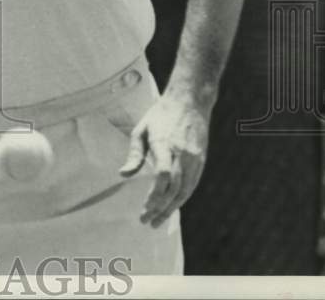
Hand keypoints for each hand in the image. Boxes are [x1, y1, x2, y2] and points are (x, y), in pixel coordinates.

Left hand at [118, 92, 210, 227]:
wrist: (190, 102)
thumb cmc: (160, 115)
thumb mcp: (141, 130)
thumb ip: (134, 154)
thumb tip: (123, 175)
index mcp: (165, 144)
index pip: (162, 176)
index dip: (154, 196)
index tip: (144, 210)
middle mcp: (182, 154)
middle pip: (173, 189)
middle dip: (160, 208)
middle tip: (147, 221)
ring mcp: (194, 159)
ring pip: (185, 191)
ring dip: (171, 209)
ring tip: (158, 221)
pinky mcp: (201, 161)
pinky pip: (192, 185)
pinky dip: (182, 199)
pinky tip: (172, 207)